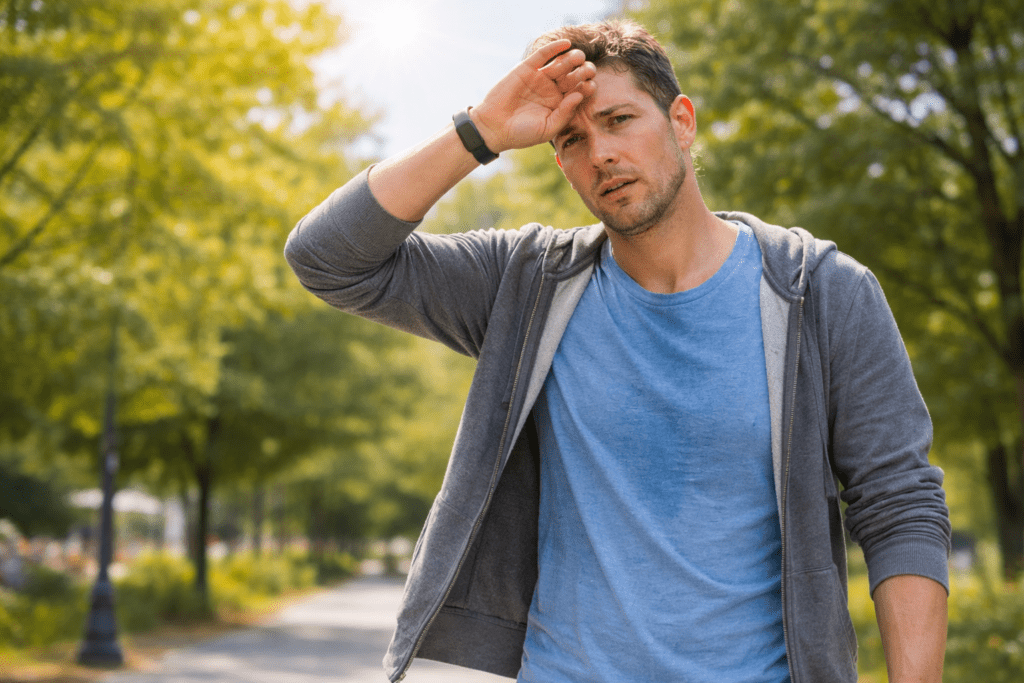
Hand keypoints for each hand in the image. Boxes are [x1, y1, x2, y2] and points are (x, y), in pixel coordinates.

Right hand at [470, 39, 596, 152]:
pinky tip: (566, 43)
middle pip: (573, 76)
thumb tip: (579, 95)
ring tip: (579, 57)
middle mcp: (552, 89)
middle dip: (582, 71)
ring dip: (572, 58)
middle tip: (588, 70)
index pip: (578, 91)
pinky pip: (543, 55)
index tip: (591, 85)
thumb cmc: (522, 134)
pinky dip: (554, 48)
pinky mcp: (526, 68)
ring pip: (561, 64)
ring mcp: (540, 78)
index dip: (586, 87)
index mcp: (559, 104)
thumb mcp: (547, 129)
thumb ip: (564, 114)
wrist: (494, 128)